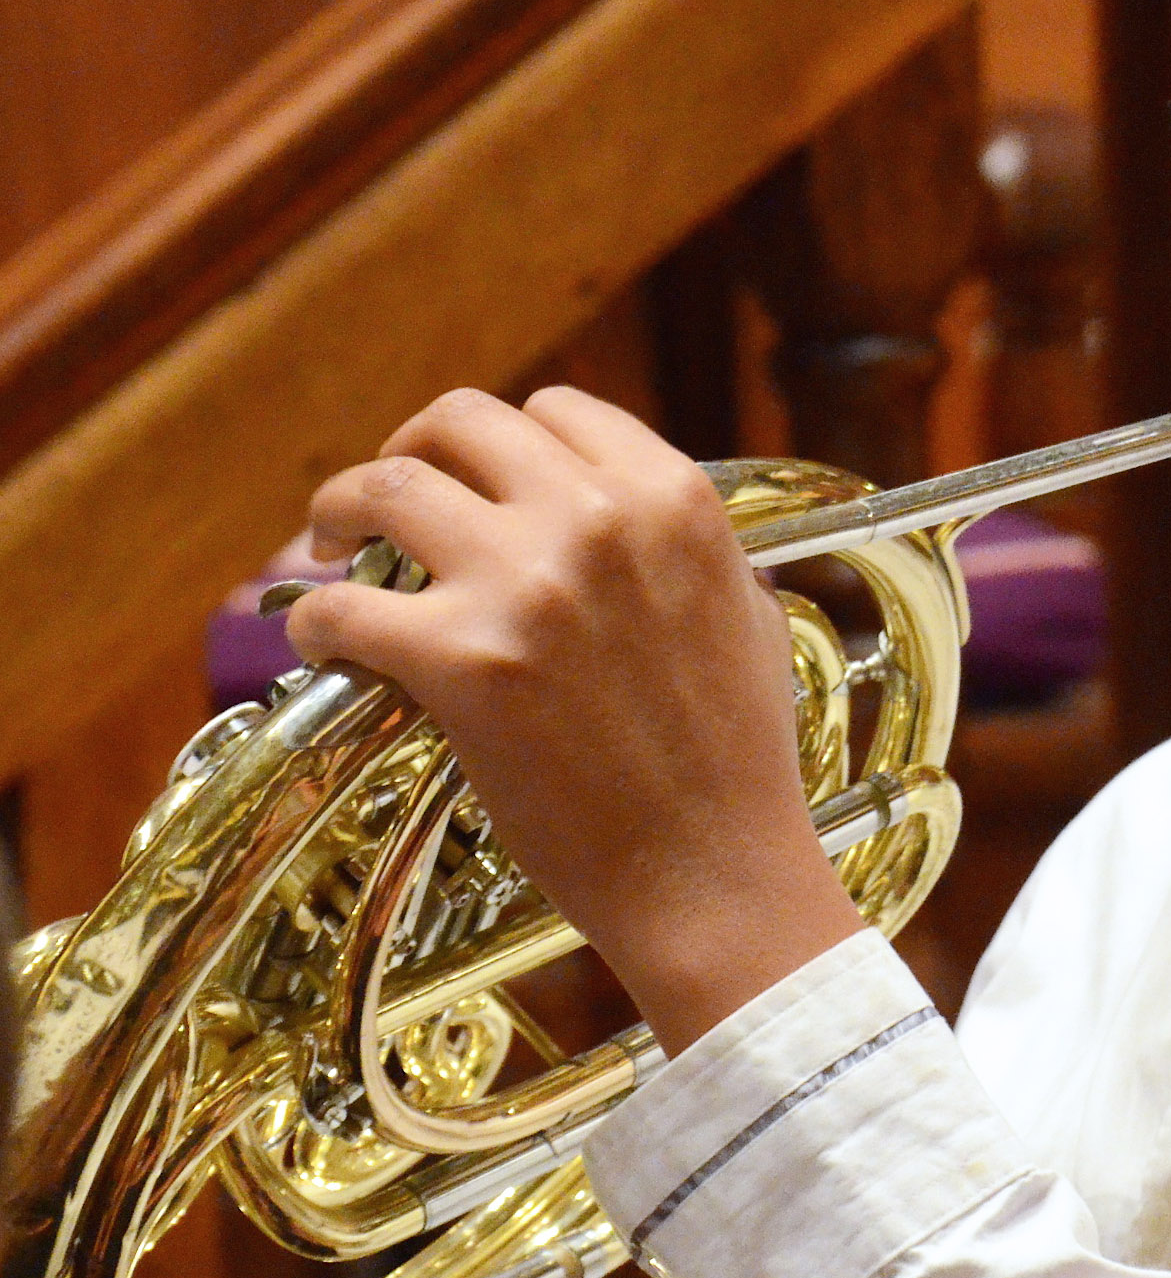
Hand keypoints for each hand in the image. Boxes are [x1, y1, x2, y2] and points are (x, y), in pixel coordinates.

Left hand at [286, 386, 867, 1051]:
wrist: (714, 868)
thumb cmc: (738, 758)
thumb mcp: (745, 611)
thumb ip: (682, 547)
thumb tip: (624, 517)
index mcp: (673, 498)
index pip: (557, 409)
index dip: (505, 442)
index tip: (478, 478)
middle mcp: (596, 519)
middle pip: (462, 422)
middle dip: (413, 448)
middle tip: (387, 501)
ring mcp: (523, 586)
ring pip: (388, 486)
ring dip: (344, 506)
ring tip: (332, 545)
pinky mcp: (458, 661)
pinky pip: (343, 609)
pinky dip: (318, 622)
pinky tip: (327, 642)